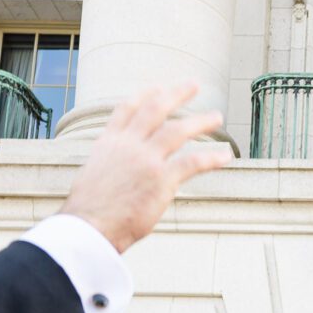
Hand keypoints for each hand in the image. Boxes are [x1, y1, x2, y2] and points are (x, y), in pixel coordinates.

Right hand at [58, 83, 232, 253]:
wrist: (88, 227)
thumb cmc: (88, 212)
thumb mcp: (92, 177)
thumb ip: (111, 168)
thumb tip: (119, 174)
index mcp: (108, 144)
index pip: (127, 110)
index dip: (144, 96)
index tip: (157, 88)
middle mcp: (128, 146)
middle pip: (155, 110)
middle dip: (176, 94)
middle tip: (194, 85)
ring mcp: (146, 160)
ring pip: (177, 130)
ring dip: (200, 121)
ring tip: (216, 116)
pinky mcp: (161, 179)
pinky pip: (192, 162)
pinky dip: (211, 158)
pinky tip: (225, 156)